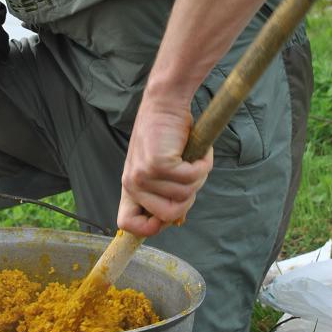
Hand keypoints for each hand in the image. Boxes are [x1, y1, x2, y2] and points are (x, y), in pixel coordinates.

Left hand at [117, 97, 212, 237]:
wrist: (165, 104)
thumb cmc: (167, 136)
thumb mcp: (160, 169)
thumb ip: (164, 194)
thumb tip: (176, 220)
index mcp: (130, 187)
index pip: (127, 223)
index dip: (151, 227)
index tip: (172, 215)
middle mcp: (132, 183)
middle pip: (169, 215)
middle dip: (188, 198)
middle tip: (190, 174)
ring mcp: (144, 175)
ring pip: (185, 197)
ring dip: (198, 177)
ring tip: (193, 158)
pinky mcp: (158, 164)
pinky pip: (192, 178)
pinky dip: (203, 165)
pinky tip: (199, 152)